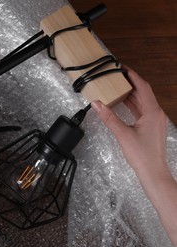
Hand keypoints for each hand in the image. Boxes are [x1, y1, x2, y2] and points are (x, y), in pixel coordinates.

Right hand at [92, 66, 176, 246]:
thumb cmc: (142, 155)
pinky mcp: (151, 127)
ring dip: (131, 94)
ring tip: (117, 87)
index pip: (142, 87)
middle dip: (130, 83)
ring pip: (142, 101)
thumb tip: (97, 104)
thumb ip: (108, 117)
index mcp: (152, 112)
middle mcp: (156, 114)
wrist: (153, 172)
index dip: (132, 75)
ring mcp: (154, 121)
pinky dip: (132, 105)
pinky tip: (123, 104)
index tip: (122, 67)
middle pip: (143, 92)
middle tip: (117, 76)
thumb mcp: (122, 134)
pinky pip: (142, 110)